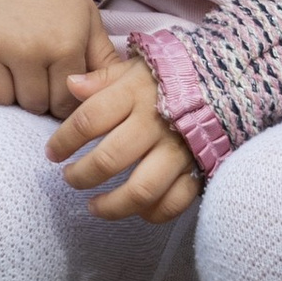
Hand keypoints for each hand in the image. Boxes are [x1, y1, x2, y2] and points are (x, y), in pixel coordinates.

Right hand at [0, 0, 106, 116]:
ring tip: (10, 64)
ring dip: (4, 89)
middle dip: (35, 94)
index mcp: (63, 44)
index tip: (55, 82)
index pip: (62, 104)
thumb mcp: (87, 19)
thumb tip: (115, 96)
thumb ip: (103, 61)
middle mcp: (25, 49)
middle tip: (33, 70)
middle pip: (30, 105)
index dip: (61, 98)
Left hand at [47, 52, 200, 223]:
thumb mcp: (136, 67)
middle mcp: (155, 124)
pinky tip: (136, 210)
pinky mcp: (198, 169)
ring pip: (140, 190)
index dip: (64, 140)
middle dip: (80, 176)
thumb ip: (103, 78)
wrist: (229, 80)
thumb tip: (69, 85)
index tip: (52, 153)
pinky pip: (174, 202)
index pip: (88, 120)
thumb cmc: (172, 75)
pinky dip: (153, 213)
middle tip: (69, 178)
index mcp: (135, 94)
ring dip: (111, 205)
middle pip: (109, 160)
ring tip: (93, 206)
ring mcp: (178, 150)